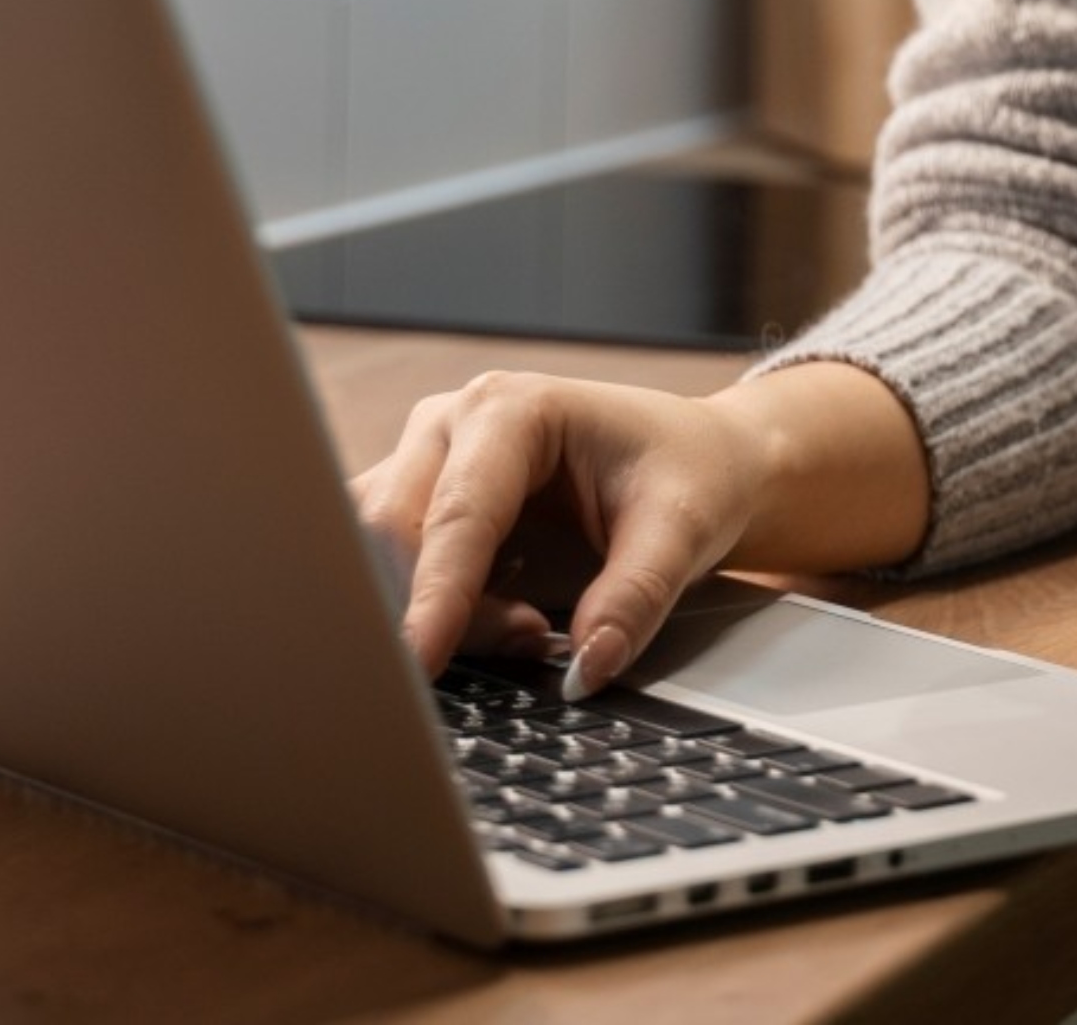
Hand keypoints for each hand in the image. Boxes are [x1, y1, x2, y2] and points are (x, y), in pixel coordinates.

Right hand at [351, 372, 771, 694]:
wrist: (697, 459)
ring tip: (522, 630)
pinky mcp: (420, 501)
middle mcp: (451, 423)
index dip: (437, 593)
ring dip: (429, 607)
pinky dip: (429, 606)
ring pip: (379, 550)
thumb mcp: (684, 528)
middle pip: (396, 530)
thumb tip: (586, 669)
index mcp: (511, 407)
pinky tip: (498, 620)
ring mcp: (427, 460)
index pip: (457, 513)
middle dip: (441, 606)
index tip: (421, 662)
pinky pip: (391, 564)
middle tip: (530, 643)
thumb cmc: (688, 474)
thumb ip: (636, 597)